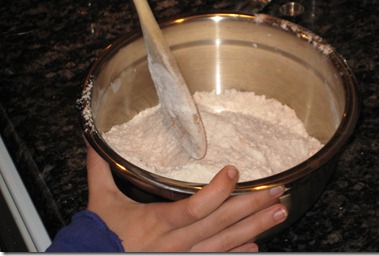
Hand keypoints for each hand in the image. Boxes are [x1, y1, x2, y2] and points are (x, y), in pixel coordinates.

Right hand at [86, 144, 287, 251]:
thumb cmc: (100, 235)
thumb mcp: (100, 199)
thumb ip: (100, 169)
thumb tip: (94, 141)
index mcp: (158, 222)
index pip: (195, 207)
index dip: (217, 190)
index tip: (234, 171)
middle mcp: (177, 243)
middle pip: (221, 224)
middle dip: (251, 207)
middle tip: (277, 192)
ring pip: (226, 243)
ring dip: (254, 227)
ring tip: (278, 213)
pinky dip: (238, 252)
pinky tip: (255, 245)